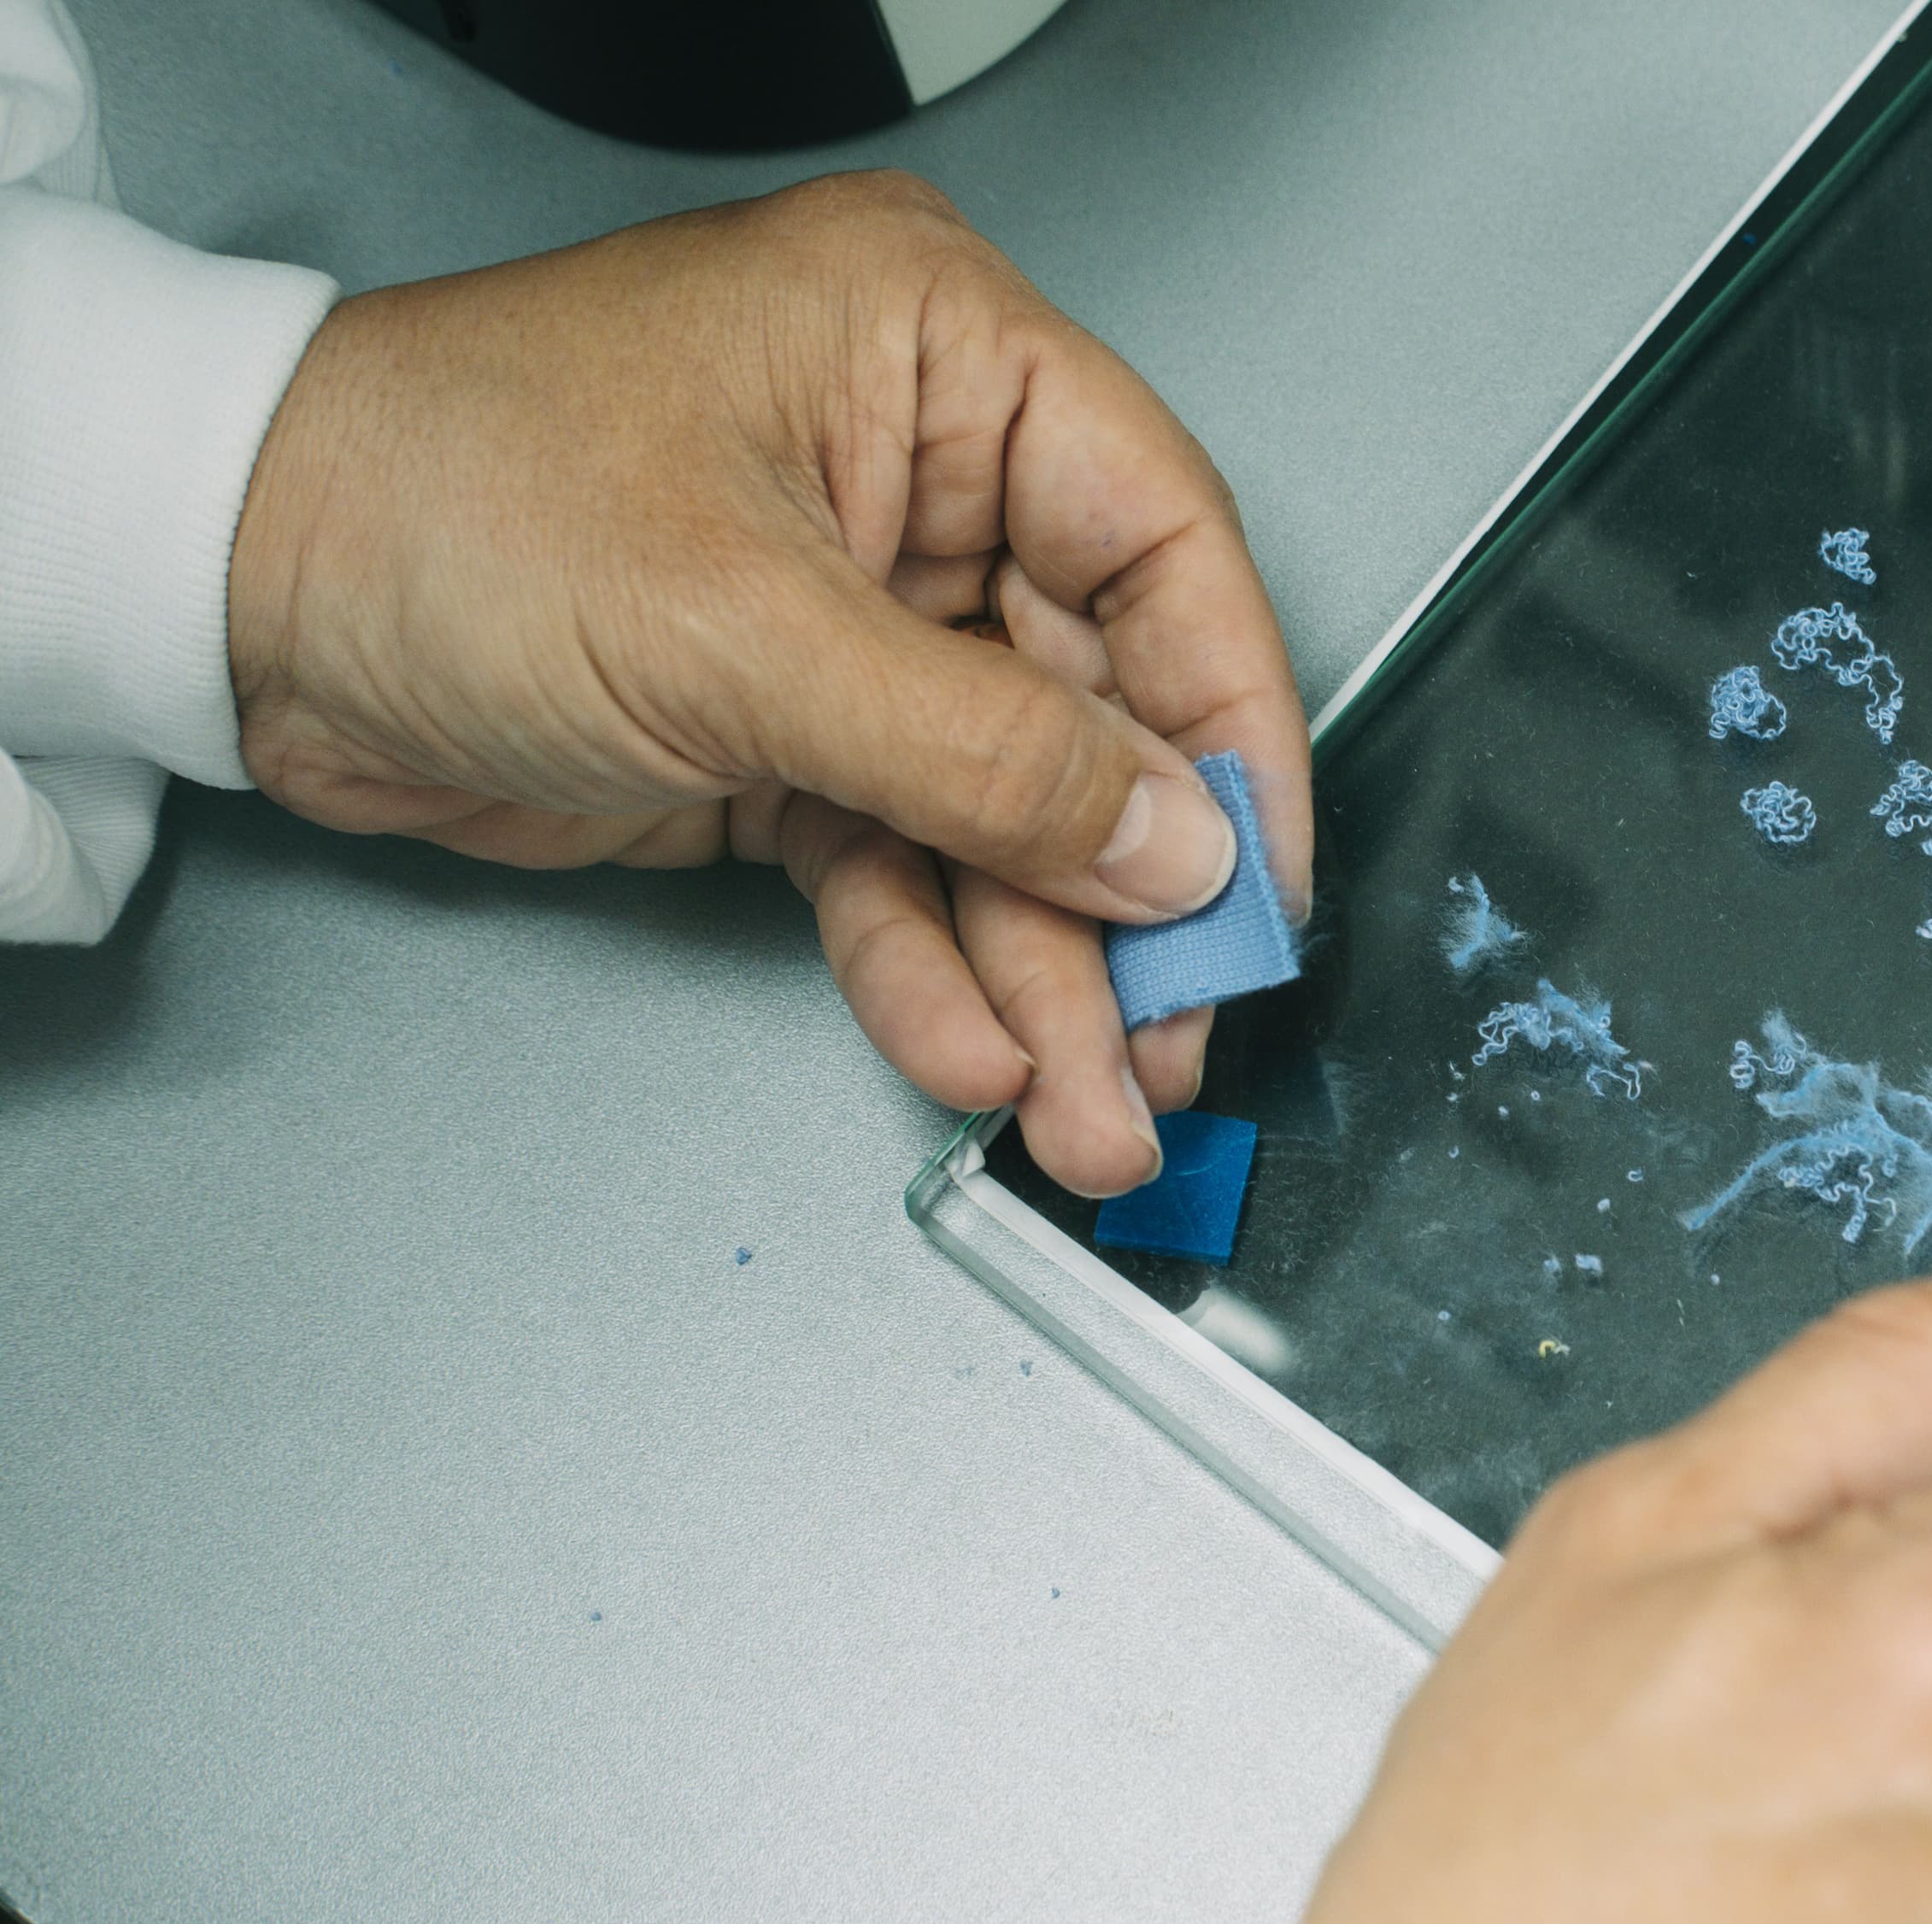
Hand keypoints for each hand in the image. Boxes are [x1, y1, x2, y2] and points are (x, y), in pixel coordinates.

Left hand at [225, 171, 1307, 1195]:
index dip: (1230, 731)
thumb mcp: (748, 630)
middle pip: (1100, 714)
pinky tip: (973, 1053)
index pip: (1162, 548)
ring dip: (1050, 974)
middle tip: (1176, 1041)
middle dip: (1133, 903)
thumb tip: (1174, 847)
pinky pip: (906, 866)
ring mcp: (860, 623)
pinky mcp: (793, 739)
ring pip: (1009, 818)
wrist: (227, 595)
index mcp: (938, 359)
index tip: (1256, 885)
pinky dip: (935, 966)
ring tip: (1094, 1107)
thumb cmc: (440, 498)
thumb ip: (987, 755)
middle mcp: (919, 482)